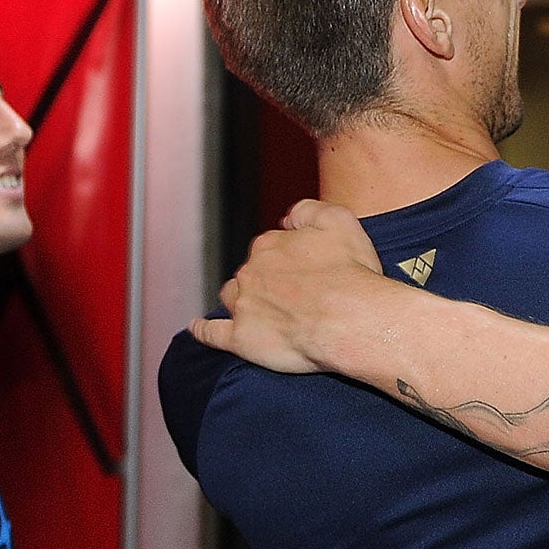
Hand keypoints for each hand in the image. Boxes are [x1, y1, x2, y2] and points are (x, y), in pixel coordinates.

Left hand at [190, 200, 386, 374]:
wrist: (349, 320)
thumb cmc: (351, 274)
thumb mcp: (340, 221)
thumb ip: (309, 210)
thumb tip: (288, 218)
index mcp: (270, 245)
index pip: (270, 246)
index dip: (287, 258)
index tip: (304, 270)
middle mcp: (251, 271)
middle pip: (250, 272)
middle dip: (265, 279)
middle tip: (292, 294)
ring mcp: (243, 305)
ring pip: (231, 297)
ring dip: (239, 299)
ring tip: (255, 308)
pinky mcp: (241, 338)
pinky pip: (212, 333)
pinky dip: (203, 330)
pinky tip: (198, 328)